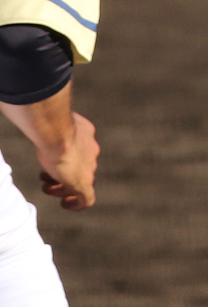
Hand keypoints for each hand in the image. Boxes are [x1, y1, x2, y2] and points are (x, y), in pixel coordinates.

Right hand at [0, 84, 98, 210]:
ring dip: (63, 187)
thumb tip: (17, 100)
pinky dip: (76, 203)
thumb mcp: (41, 113)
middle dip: (63, 172)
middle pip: (79, 165)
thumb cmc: (43, 118)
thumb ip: (35, 112)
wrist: (54, 131)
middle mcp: (90, 150)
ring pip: (80, 182)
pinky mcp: (83, 183)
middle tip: (46, 177)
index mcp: (85, 133)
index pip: (79, 145)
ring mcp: (88, 168)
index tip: (51, 157)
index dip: (65, 153)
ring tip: (48, 188)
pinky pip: (86, 199)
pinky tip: (66, 206)